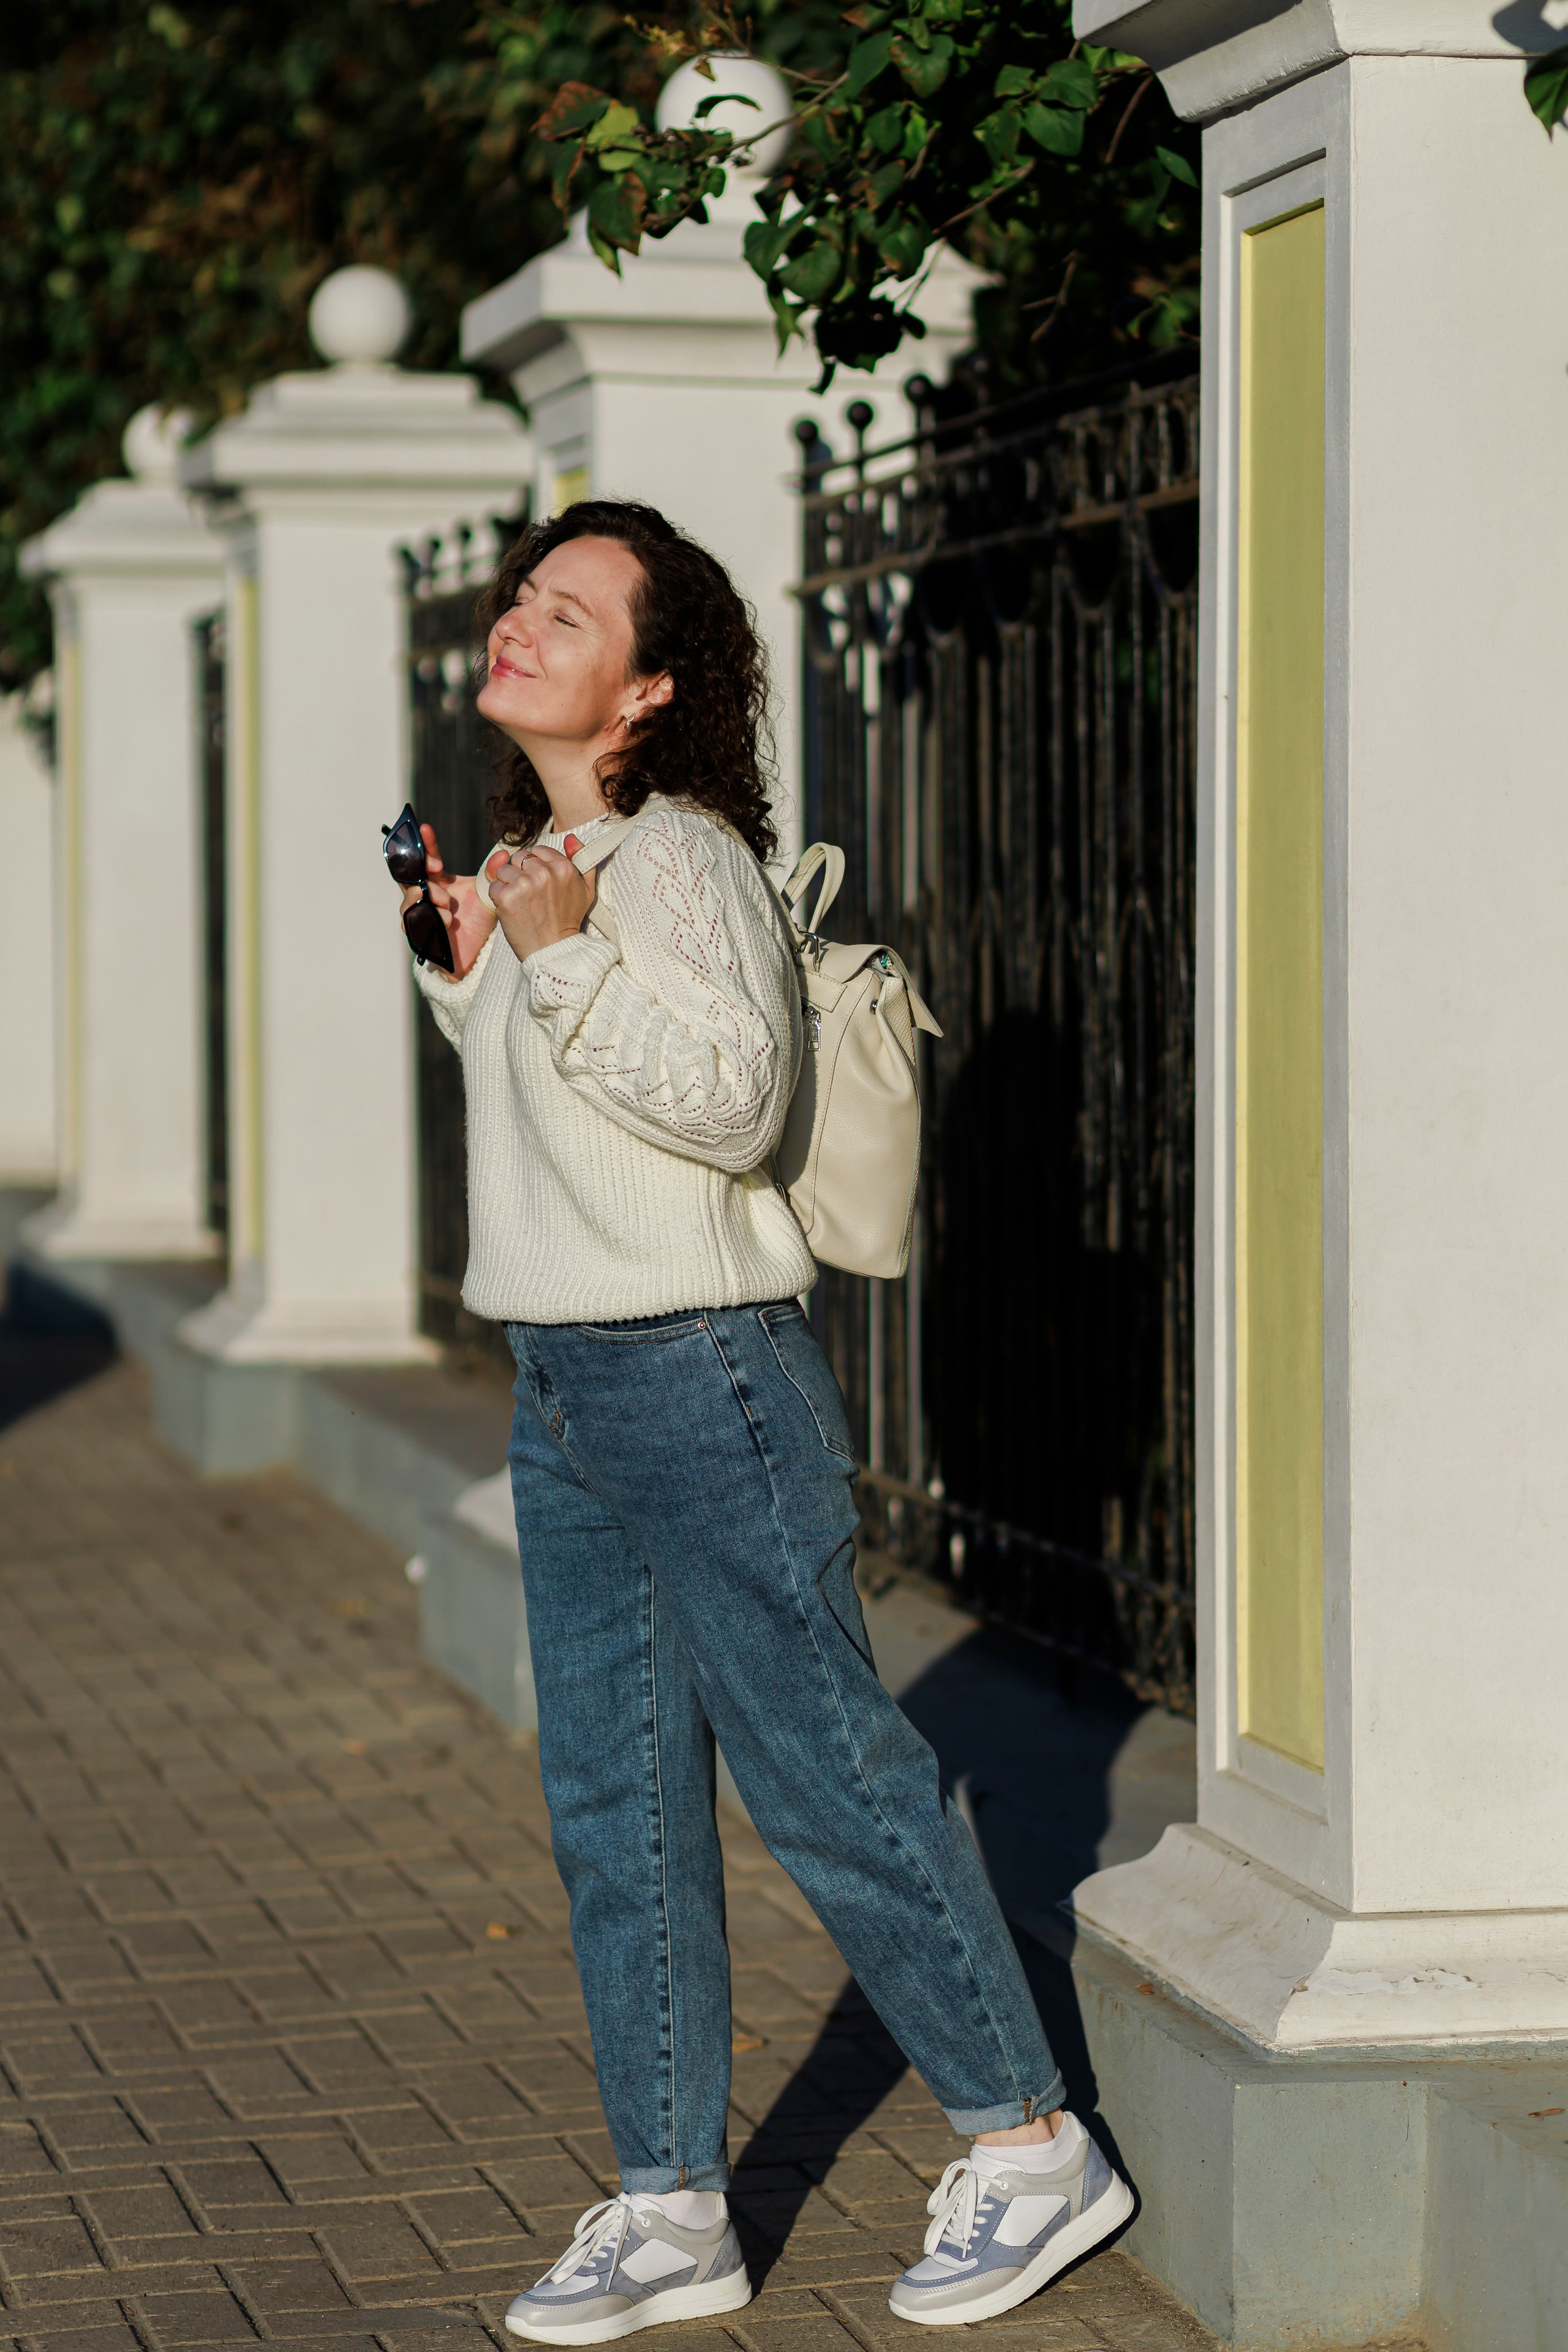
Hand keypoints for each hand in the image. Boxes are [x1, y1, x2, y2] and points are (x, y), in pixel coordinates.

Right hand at [394, 823, 495, 980]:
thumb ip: (493, 875)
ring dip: (426, 897)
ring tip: (445, 902)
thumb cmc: (478, 919)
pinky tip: (446, 920)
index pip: (427, 858)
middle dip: (420, 870)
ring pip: (409, 902)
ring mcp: (419, 915)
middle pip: (410, 877)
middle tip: (436, 868)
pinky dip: (429, 920)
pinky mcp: (420, 935)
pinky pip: (412, 926)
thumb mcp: (487, 894)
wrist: (479, 951)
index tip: (426, 828)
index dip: (425, 844)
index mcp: (438, 881)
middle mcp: (425, 896)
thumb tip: (502, 855)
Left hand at [490, 843, 595, 962]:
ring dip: (508, 885)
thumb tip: (570, 838)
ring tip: (522, 903)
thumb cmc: (568, 920)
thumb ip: (582, 860)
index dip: (536, 867)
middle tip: (530, 896)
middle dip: (521, 874)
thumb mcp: (585, 889)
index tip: (540, 885)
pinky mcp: (506, 897)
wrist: (553, 950)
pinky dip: (499, 898)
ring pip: (504, 870)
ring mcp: (524, 884)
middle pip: (519, 858)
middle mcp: (544, 873)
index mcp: (563, 867)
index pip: (537, 851)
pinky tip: (512, 910)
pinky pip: (494, 886)